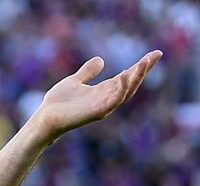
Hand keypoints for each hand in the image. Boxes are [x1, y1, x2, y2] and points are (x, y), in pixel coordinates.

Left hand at [33, 50, 161, 140]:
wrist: (44, 118)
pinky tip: (126, 76)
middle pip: (131, 83)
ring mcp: (103, 106)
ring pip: (126, 91)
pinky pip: (114, 101)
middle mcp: (107, 98)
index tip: (155, 54)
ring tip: (144, 62)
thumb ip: (87, 72)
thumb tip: (101, 60)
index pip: (127, 76)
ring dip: (136, 77)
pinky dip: (121, 90)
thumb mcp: (74, 81)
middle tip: (155, 55)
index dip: (140, 66)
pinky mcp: (97, 112)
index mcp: (103, 90)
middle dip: (143, 70)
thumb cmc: (57, 103)